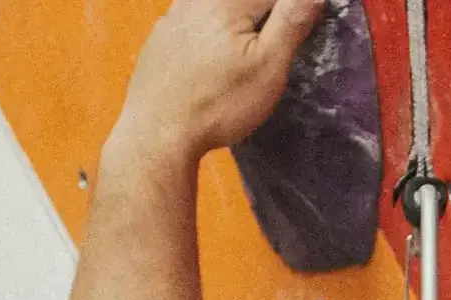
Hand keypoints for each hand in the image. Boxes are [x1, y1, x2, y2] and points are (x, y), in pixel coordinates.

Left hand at [117, 0, 327, 158]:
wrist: (156, 134)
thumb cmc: (219, 104)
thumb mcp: (268, 67)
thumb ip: (291, 21)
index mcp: (227, 1)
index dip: (291, 12)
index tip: (293, 38)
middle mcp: (196, 0)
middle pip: (244, 1)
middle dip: (263, 17)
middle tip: (272, 46)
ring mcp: (173, 16)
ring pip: (216, 8)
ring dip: (237, 23)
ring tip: (240, 61)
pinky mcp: (160, 36)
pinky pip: (193, 19)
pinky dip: (210, 29)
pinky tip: (212, 57)